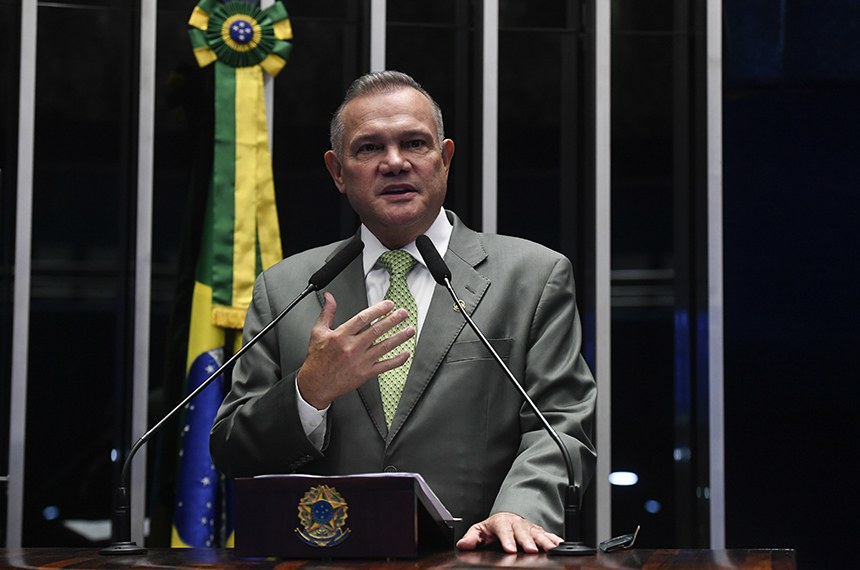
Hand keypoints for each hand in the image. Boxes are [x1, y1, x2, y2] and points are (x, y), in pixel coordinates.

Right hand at [297, 292, 415, 408]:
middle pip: (377, 330)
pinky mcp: (365, 373)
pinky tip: (406, 354)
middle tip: (403, 313)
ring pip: (384, 347)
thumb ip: (327, 312)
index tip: (389, 305)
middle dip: (393, 320)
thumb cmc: (317, 359)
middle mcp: (352, 347)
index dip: (378, 310)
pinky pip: (385, 366)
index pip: (363, 318)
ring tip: (410, 330)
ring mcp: (360, 361)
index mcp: (341, 335)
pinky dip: (397, 360)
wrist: (316, 384)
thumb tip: (329, 297)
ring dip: (399, 337)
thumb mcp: (318, 332)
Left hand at [456, 512, 562, 553]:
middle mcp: (517, 524)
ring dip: (545, 541)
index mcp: (502, 523)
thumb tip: (463, 544)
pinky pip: (549, 534)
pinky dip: (555, 539)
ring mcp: (529, 527)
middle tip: (531, 550)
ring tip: (551, 549)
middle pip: (523, 532)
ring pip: (538, 533)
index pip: (504, 530)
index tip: (510, 549)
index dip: (507, 540)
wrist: (508, 518)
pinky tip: (560, 545)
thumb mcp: (480, 531)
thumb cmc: (495, 527)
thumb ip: (472, 538)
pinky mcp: (539, 532)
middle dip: (528, 541)